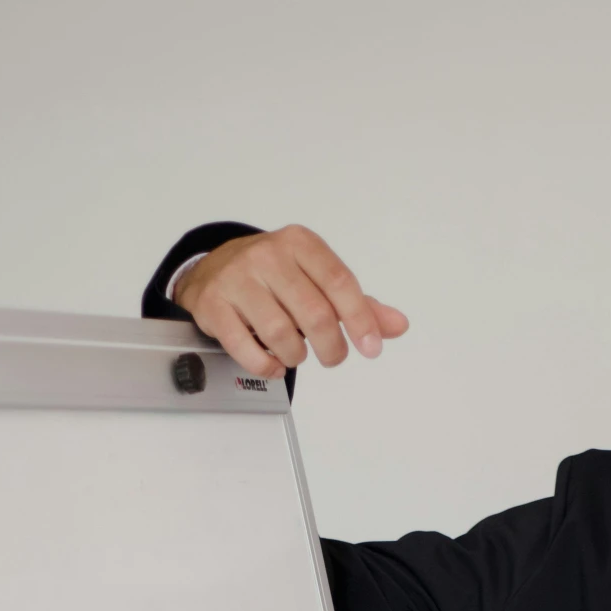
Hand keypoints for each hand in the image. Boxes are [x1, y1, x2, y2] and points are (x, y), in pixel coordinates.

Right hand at [175, 227, 408, 378]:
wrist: (214, 269)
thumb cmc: (274, 276)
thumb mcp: (316, 279)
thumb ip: (356, 304)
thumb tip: (397, 325)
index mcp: (300, 244)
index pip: (339, 281)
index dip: (359, 318)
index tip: (371, 347)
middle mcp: (268, 256)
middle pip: (313, 312)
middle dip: (330, 346)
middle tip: (332, 357)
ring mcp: (238, 279)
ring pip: (280, 333)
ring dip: (297, 356)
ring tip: (297, 354)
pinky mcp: (214, 305)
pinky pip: (246, 348)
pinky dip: (266, 365)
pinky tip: (274, 364)